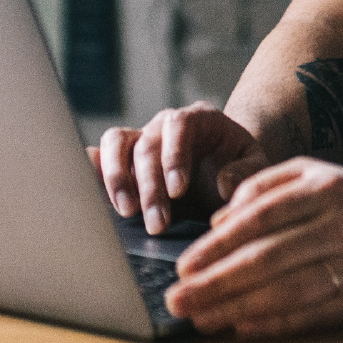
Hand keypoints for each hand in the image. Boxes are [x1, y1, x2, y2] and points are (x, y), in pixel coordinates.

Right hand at [91, 102, 269, 232]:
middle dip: (149, 186)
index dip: (174, 156)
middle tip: (156, 224)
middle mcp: (164, 124)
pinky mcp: (125, 158)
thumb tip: (223, 186)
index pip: (179, 125)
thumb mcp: (257, 166)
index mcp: (199, 119)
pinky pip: (102, 154)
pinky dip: (91, 166)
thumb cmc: (241, 166)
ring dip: (116, 177)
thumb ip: (245, 172)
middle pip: (147, 144)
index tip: (178, 191)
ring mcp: (142, 138)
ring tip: (125, 212)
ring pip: (117, 143)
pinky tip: (85, 186)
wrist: (226, 167)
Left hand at [165, 157, 342, 337]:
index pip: (258, 219)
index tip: (183, 265)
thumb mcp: (316, 175)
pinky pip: (313, 312)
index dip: (216, 245)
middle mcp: (338, 223)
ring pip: (285, 288)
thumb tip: (219, 219)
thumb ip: (265, 187)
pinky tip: (243, 327)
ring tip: (201, 318)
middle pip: (266, 257)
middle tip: (177, 299)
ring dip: (237, 308)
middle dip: (215, 281)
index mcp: (321, 187)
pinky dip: (275, 322)